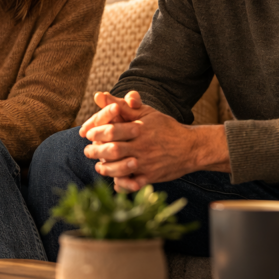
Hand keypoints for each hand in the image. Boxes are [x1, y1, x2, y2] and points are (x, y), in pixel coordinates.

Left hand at [80, 91, 228, 192]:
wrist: (191, 147)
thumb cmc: (166, 127)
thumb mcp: (146, 113)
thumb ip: (122, 106)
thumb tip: (100, 95)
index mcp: (140, 129)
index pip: (112, 130)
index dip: (96, 132)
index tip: (87, 134)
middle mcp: (143, 146)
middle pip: (113, 150)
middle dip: (96, 151)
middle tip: (87, 151)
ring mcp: (147, 163)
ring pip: (120, 168)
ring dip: (105, 169)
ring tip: (98, 166)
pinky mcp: (151, 176)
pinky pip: (133, 183)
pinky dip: (121, 183)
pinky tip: (114, 180)